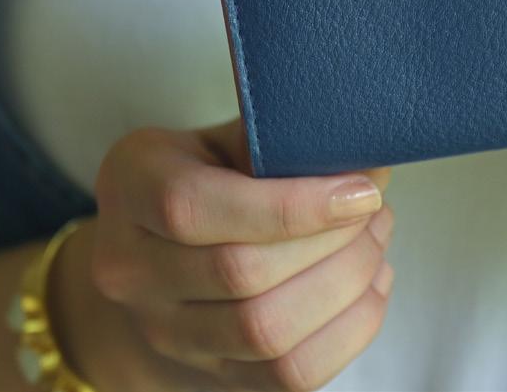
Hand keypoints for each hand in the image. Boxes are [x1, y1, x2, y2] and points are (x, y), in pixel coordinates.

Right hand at [53, 121, 393, 391]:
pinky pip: (290, 375)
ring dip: (346, 284)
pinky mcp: (211, 376)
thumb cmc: (208, 177)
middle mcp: (130, 269)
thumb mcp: (225, 138)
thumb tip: (360, 152)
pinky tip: (372, 285)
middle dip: (332, 242)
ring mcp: (165, 333)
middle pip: (240, 274)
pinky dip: (349, 329)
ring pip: (267, 332)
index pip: (194, 207)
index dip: (292, 205)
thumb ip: (279, 141)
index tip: (362, 192)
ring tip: (376, 240)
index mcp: (132, 187)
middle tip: (375, 210)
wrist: (160, 258)